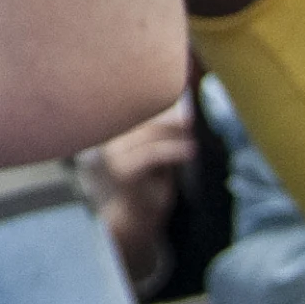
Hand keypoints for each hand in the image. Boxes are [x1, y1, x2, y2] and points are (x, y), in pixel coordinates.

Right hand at [84, 100, 198, 291]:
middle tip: (192, 115)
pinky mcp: (124, 170)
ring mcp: (115, 154)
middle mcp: (110, 139)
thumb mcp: (157, 151)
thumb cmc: (149, 183)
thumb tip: (185, 106)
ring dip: (175, 132)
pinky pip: (152, 154)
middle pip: (142, 116)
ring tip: (194, 133)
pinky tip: (191, 151)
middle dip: (169, 113)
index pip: (135, 105)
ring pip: (149, 133)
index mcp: (116, 131)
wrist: (135, 220)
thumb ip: (163, 131)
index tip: (181, 83)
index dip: (155, 94)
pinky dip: (174, 150)